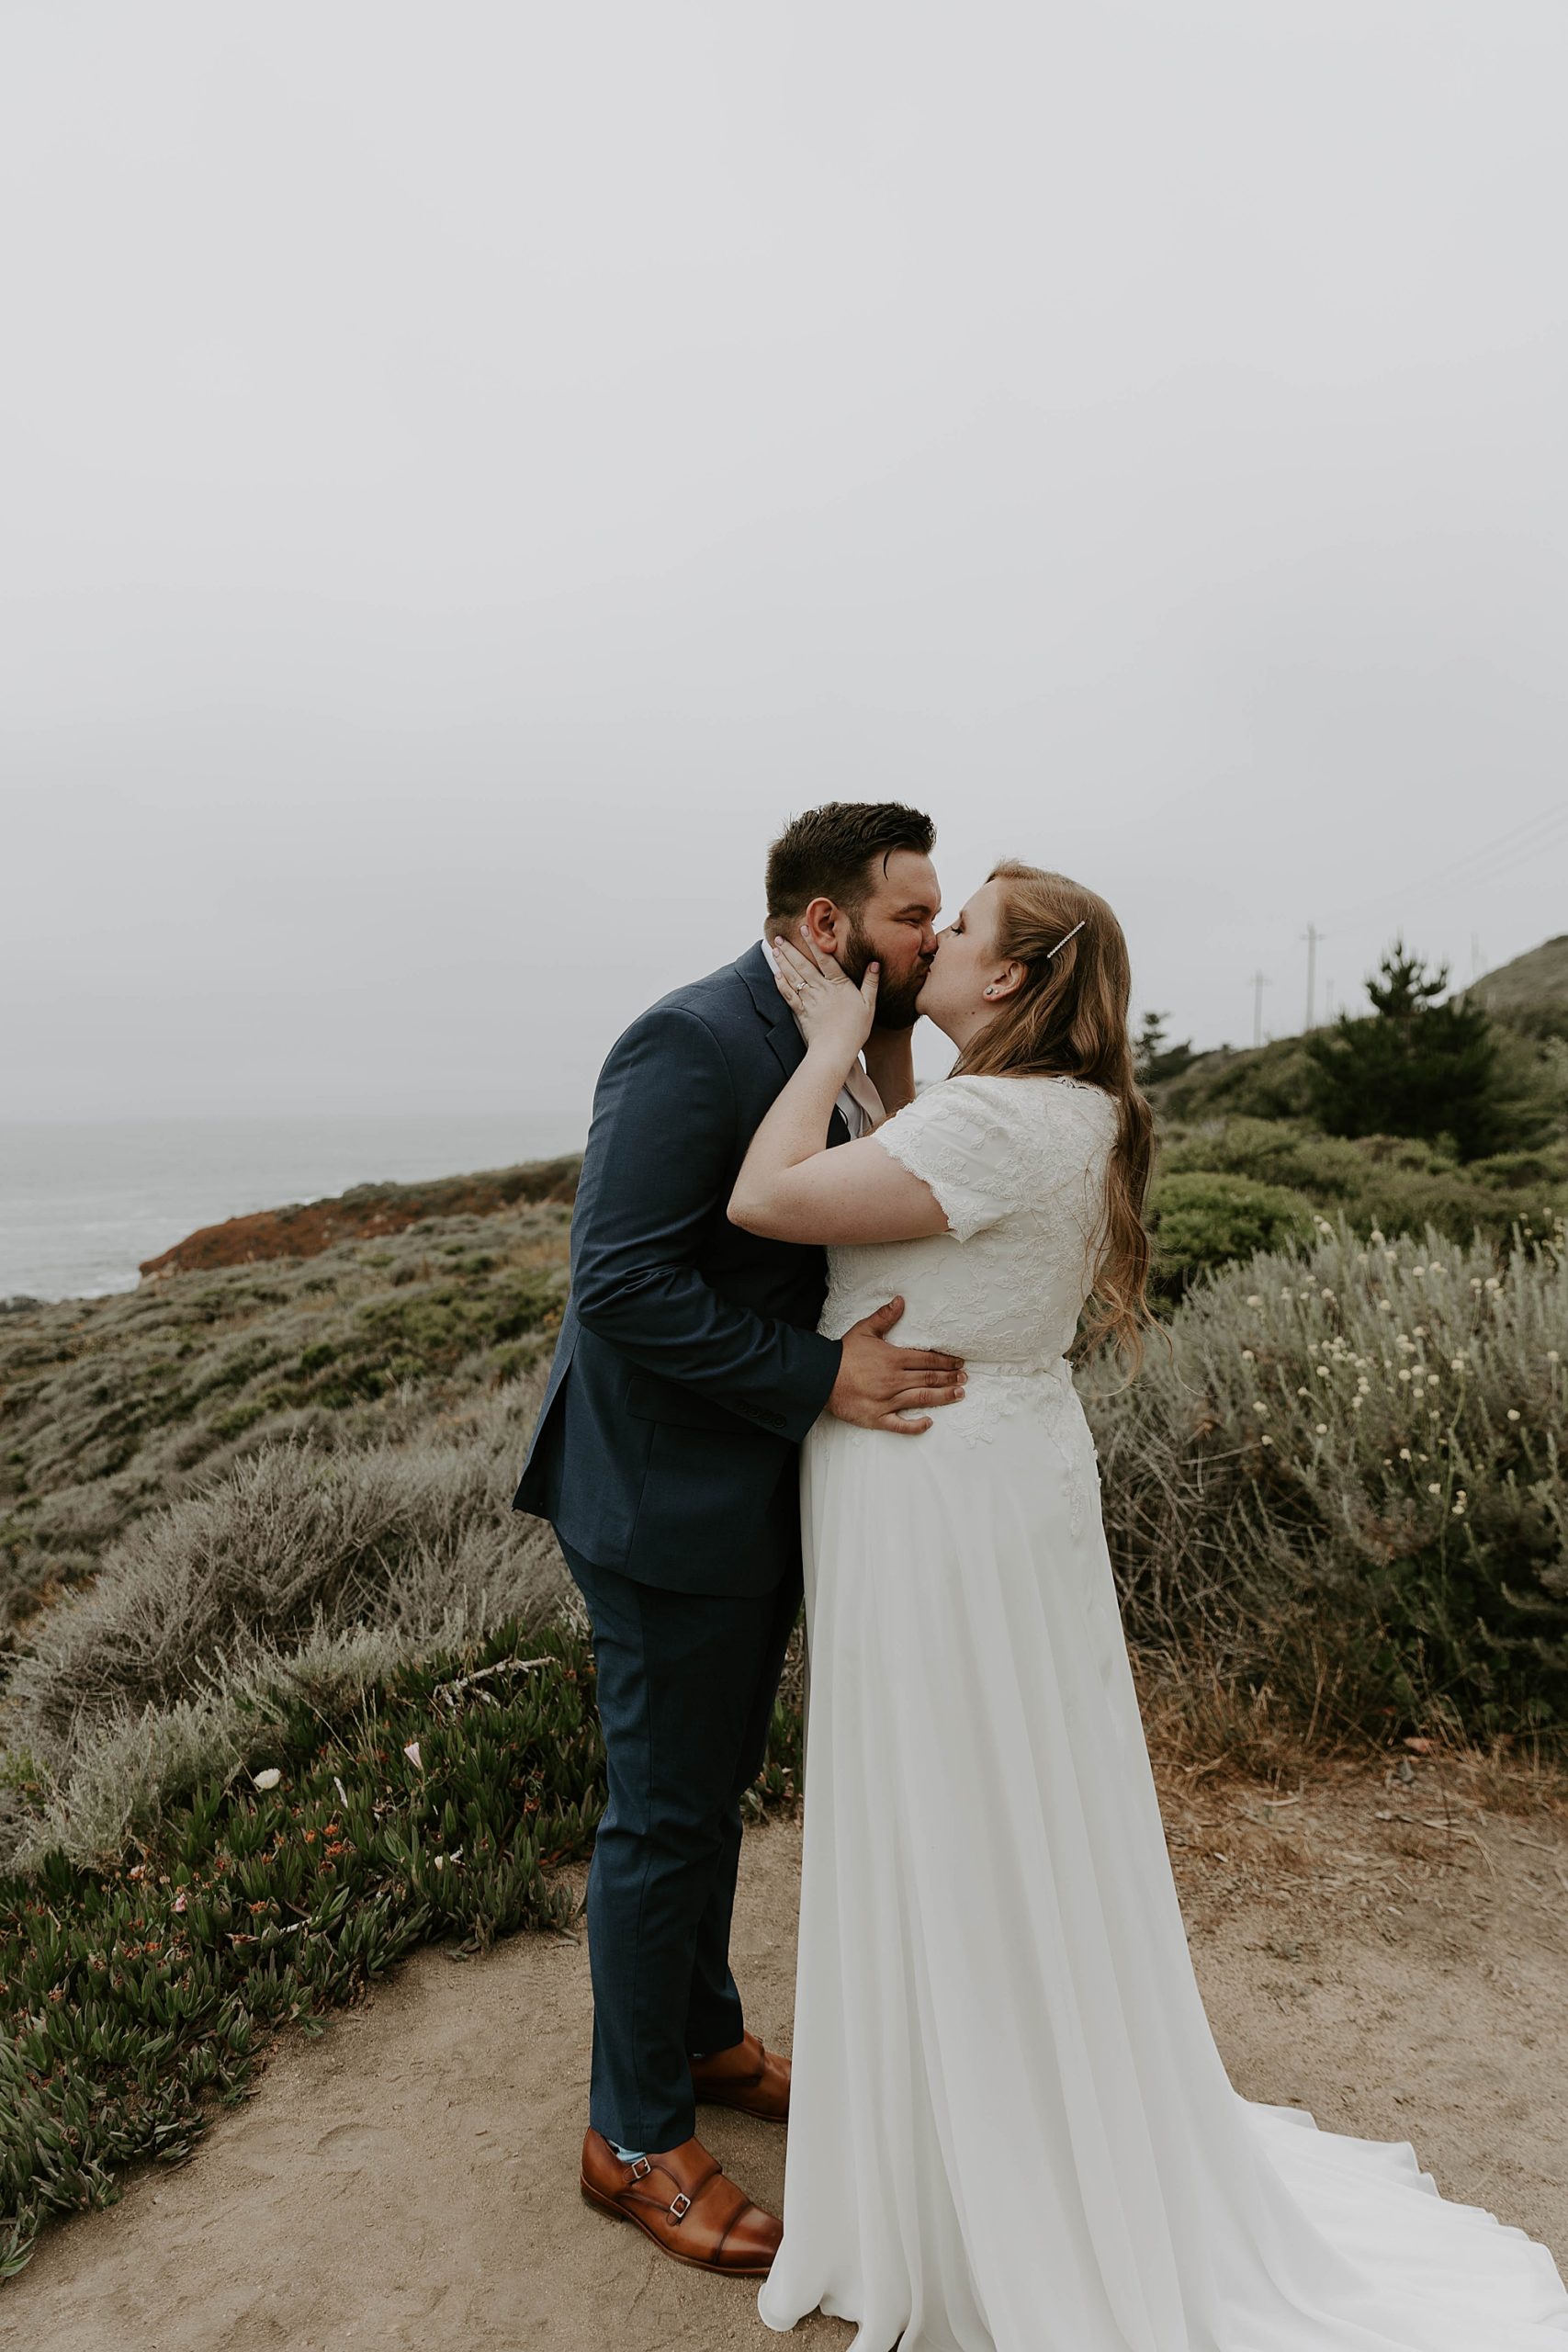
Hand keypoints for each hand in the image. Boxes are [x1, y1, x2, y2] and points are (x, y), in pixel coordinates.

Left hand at [773, 930, 877, 1064]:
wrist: (835, 1049)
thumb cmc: (855, 1029)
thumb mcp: (869, 1005)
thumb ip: (871, 983)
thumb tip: (875, 963)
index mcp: (838, 984)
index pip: (824, 958)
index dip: (813, 942)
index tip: (805, 928)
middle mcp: (821, 989)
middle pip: (803, 965)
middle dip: (790, 949)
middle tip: (779, 936)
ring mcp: (809, 1000)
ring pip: (793, 977)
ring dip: (783, 962)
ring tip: (775, 949)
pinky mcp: (801, 1012)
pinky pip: (788, 994)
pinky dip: (781, 983)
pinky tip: (776, 974)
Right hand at [826, 1297, 965, 1434]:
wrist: (820, 1377)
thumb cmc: (843, 1354)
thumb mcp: (864, 1330)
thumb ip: (885, 1317)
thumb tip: (900, 1301)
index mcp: (894, 1359)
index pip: (927, 1359)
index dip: (946, 1361)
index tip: (958, 1362)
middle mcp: (895, 1380)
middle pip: (929, 1378)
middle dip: (950, 1378)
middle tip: (965, 1378)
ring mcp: (888, 1401)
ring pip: (922, 1399)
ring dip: (943, 1397)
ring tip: (959, 1394)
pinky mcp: (878, 1417)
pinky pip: (901, 1424)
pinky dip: (916, 1425)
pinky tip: (929, 1422)